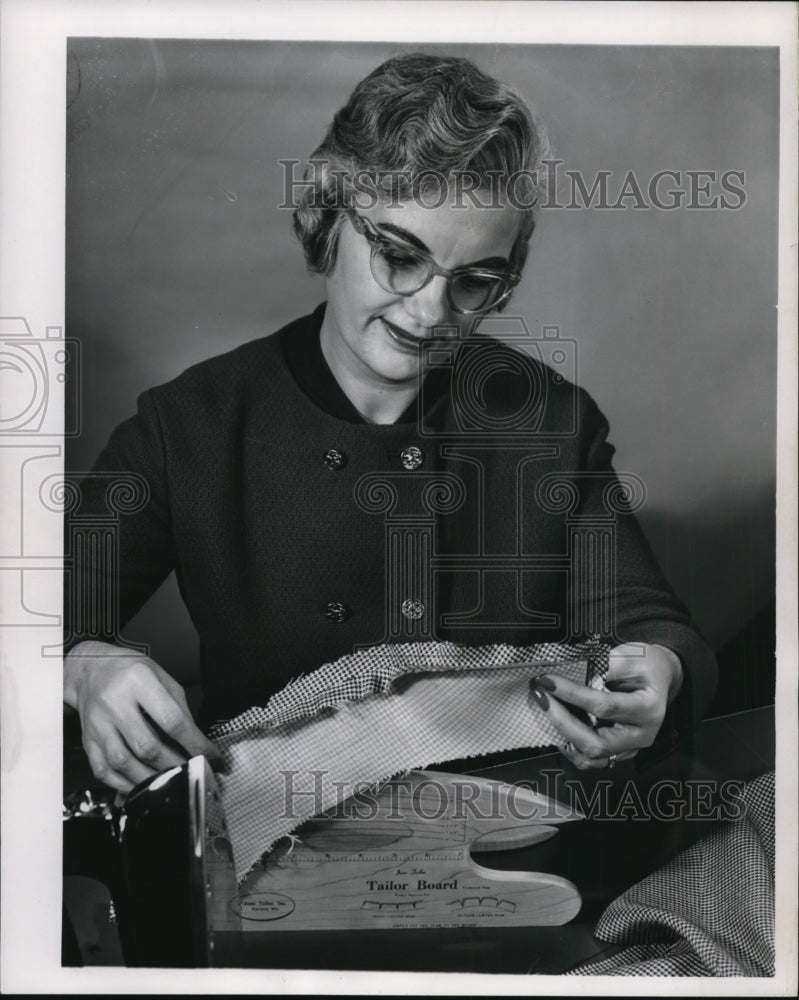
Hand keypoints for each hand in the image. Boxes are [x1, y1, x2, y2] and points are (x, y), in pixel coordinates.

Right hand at [64, 640, 222, 792]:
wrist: (91, 670)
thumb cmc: (130, 672)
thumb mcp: (162, 677)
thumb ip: (179, 708)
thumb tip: (196, 741)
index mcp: (139, 681)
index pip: (172, 720)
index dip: (194, 743)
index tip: (210, 757)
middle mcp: (115, 702)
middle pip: (147, 746)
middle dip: (174, 765)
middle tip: (192, 772)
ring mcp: (98, 724)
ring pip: (124, 762)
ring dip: (151, 779)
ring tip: (171, 781)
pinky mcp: (87, 740)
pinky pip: (104, 771)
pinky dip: (124, 784)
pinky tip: (141, 785)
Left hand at [529, 643, 682, 769]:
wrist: (659, 677)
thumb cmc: (644, 664)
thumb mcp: (629, 655)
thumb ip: (602, 665)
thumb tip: (567, 671)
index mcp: (648, 709)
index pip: (604, 706)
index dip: (572, 694)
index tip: (547, 680)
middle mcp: (642, 735)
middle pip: (596, 742)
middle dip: (561, 721)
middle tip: (540, 696)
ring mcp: (631, 749)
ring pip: (592, 757)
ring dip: (563, 735)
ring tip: (545, 709)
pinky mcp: (620, 754)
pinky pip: (592, 760)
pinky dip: (571, 747)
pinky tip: (557, 727)